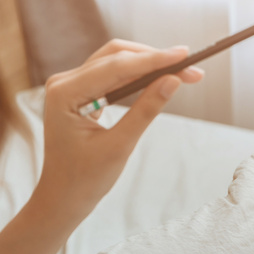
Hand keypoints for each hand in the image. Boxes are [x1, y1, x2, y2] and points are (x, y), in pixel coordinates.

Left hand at [36, 40, 203, 224]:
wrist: (62, 197)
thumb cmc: (85, 179)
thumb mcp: (120, 146)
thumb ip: (146, 110)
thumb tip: (173, 81)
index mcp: (65, 93)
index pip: (116, 67)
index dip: (153, 60)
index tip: (185, 55)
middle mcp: (63, 82)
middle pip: (115, 56)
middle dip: (154, 60)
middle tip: (190, 68)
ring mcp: (69, 85)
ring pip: (115, 61)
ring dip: (148, 65)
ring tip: (181, 72)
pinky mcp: (79, 92)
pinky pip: (110, 75)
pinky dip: (136, 76)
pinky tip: (159, 78)